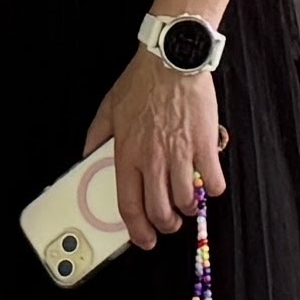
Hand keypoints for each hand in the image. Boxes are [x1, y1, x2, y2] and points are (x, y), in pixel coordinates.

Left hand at [96, 53, 229, 244]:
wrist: (171, 59)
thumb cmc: (141, 82)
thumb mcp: (108, 108)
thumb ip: (96, 137)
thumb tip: (87, 157)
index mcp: (127, 154)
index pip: (129, 205)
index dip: (137, 230)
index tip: (144, 240)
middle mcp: (153, 159)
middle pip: (160, 210)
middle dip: (166, 226)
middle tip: (170, 224)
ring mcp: (180, 153)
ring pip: (186, 201)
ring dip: (188, 209)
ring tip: (188, 203)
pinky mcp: (204, 144)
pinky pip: (213, 182)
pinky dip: (213, 189)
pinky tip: (209, 183)